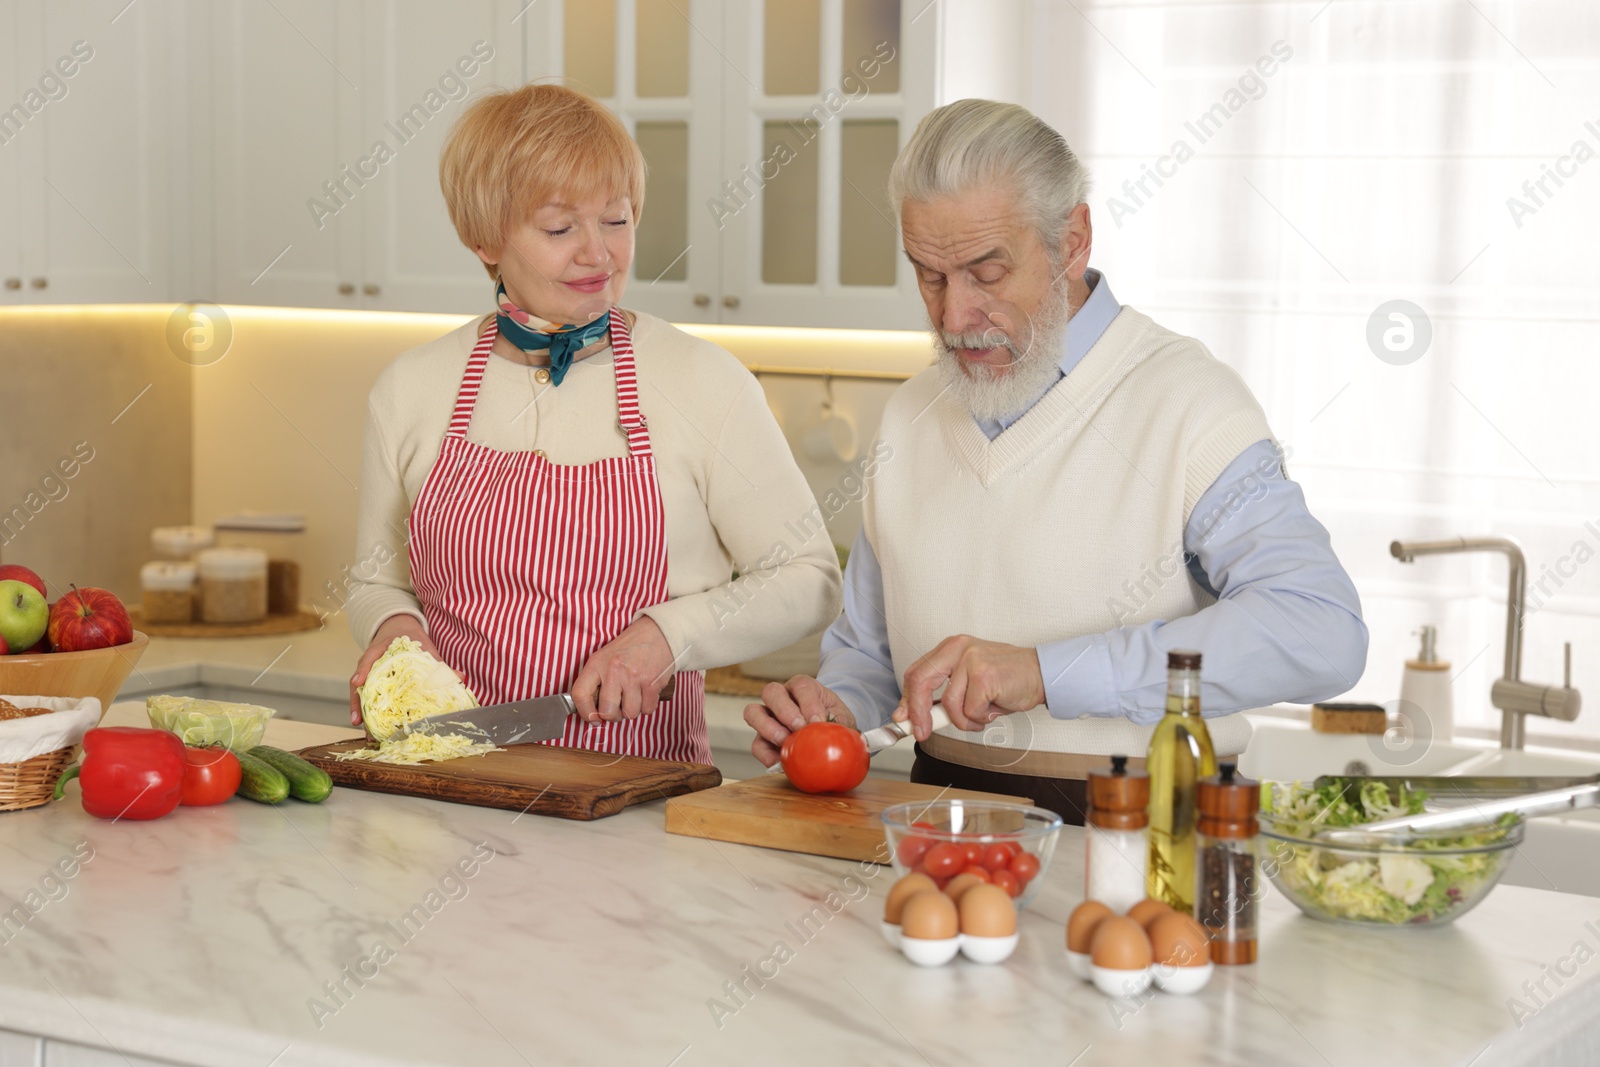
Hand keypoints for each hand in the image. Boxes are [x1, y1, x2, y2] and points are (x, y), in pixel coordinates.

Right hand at [350, 615, 440, 726]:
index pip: (368, 658)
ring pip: (360, 694)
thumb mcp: (424, 647)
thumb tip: (460, 677)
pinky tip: (370, 730)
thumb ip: (439, 662)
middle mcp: (369, 664)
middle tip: (360, 722)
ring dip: (361, 714)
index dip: (363, 670)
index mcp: (380, 650)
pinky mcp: (371, 684)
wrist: (399, 630)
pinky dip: (366, 713)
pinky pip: (366, 698)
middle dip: (359, 704)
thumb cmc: (410, 640)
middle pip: (360, 683)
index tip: (358, 683)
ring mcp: (368, 674)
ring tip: (365, 733)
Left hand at [571, 616, 675, 723]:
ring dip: (632, 710)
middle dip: (614, 715)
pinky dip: (647, 706)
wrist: (656, 633)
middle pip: (608, 712)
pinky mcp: (652, 683)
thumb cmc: (629, 648)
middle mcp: (614, 671)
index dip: (585, 712)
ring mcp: (634, 678)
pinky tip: (646, 693)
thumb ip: (595, 682)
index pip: (580, 694)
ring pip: (630, 714)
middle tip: (618, 707)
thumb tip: (591, 712)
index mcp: (597, 664)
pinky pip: (647, 710)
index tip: (592, 718)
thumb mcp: (604, 657)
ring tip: (633, 696)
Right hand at [744, 676, 857, 767]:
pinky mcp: (763, 738)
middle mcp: (782, 697)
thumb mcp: (842, 719)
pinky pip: (756, 744)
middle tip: (798, 728)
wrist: (830, 733)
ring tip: (784, 742)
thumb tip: (839, 738)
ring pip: (753, 712)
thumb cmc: (834, 721)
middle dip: (785, 711)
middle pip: (772, 692)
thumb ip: (840, 725)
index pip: (801, 686)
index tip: (818, 721)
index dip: (808, 703)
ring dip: (768, 728)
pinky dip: (766, 754)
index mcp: (804, 687)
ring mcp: (769, 716)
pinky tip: (780, 761)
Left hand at [891, 635, 1044, 739]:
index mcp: (950, 648)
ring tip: (982, 716)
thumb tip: (916, 716)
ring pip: (950, 705)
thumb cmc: (1006, 680)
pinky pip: (971, 710)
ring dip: (965, 721)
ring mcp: (971, 660)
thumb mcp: (969, 682)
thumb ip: (944, 694)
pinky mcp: (984, 675)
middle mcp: (958, 648)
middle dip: (919, 713)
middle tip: (921, 732)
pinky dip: (981, 718)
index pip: (917, 672)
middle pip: (921, 682)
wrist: (1041, 674)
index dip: (906, 699)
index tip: (903, 718)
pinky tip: (994, 709)